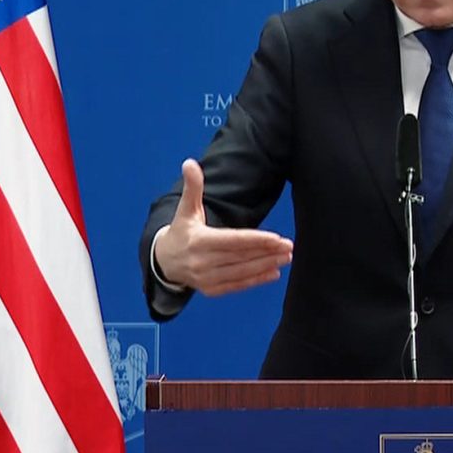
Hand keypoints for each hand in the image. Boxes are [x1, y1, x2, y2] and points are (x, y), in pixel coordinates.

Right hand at [154, 159, 292, 296]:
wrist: (164, 262)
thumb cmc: (181, 231)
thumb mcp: (185, 209)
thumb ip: (192, 186)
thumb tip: (189, 162)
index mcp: (199, 241)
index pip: (232, 241)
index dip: (255, 240)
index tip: (276, 238)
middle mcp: (202, 262)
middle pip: (241, 257)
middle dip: (267, 252)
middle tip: (288, 247)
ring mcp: (206, 278)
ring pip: (242, 272)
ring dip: (266, 265)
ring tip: (286, 257)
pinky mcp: (211, 289)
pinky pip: (237, 285)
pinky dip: (256, 280)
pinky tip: (273, 273)